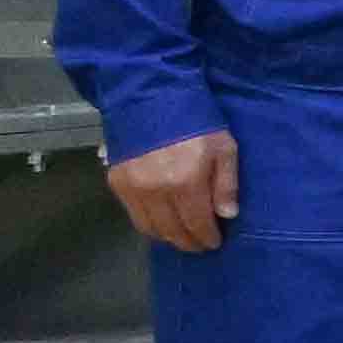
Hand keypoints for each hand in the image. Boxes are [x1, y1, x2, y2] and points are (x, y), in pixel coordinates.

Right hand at [104, 131, 237, 253]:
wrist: (152, 98)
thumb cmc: (197, 122)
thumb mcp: (224, 148)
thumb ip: (226, 184)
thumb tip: (226, 216)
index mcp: (185, 183)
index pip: (196, 224)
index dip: (206, 238)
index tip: (214, 242)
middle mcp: (155, 191)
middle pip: (171, 232)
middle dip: (188, 242)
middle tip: (200, 244)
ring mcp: (132, 188)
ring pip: (149, 228)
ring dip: (167, 236)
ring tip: (182, 235)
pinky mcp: (116, 183)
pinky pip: (133, 215)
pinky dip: (148, 224)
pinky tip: (162, 221)